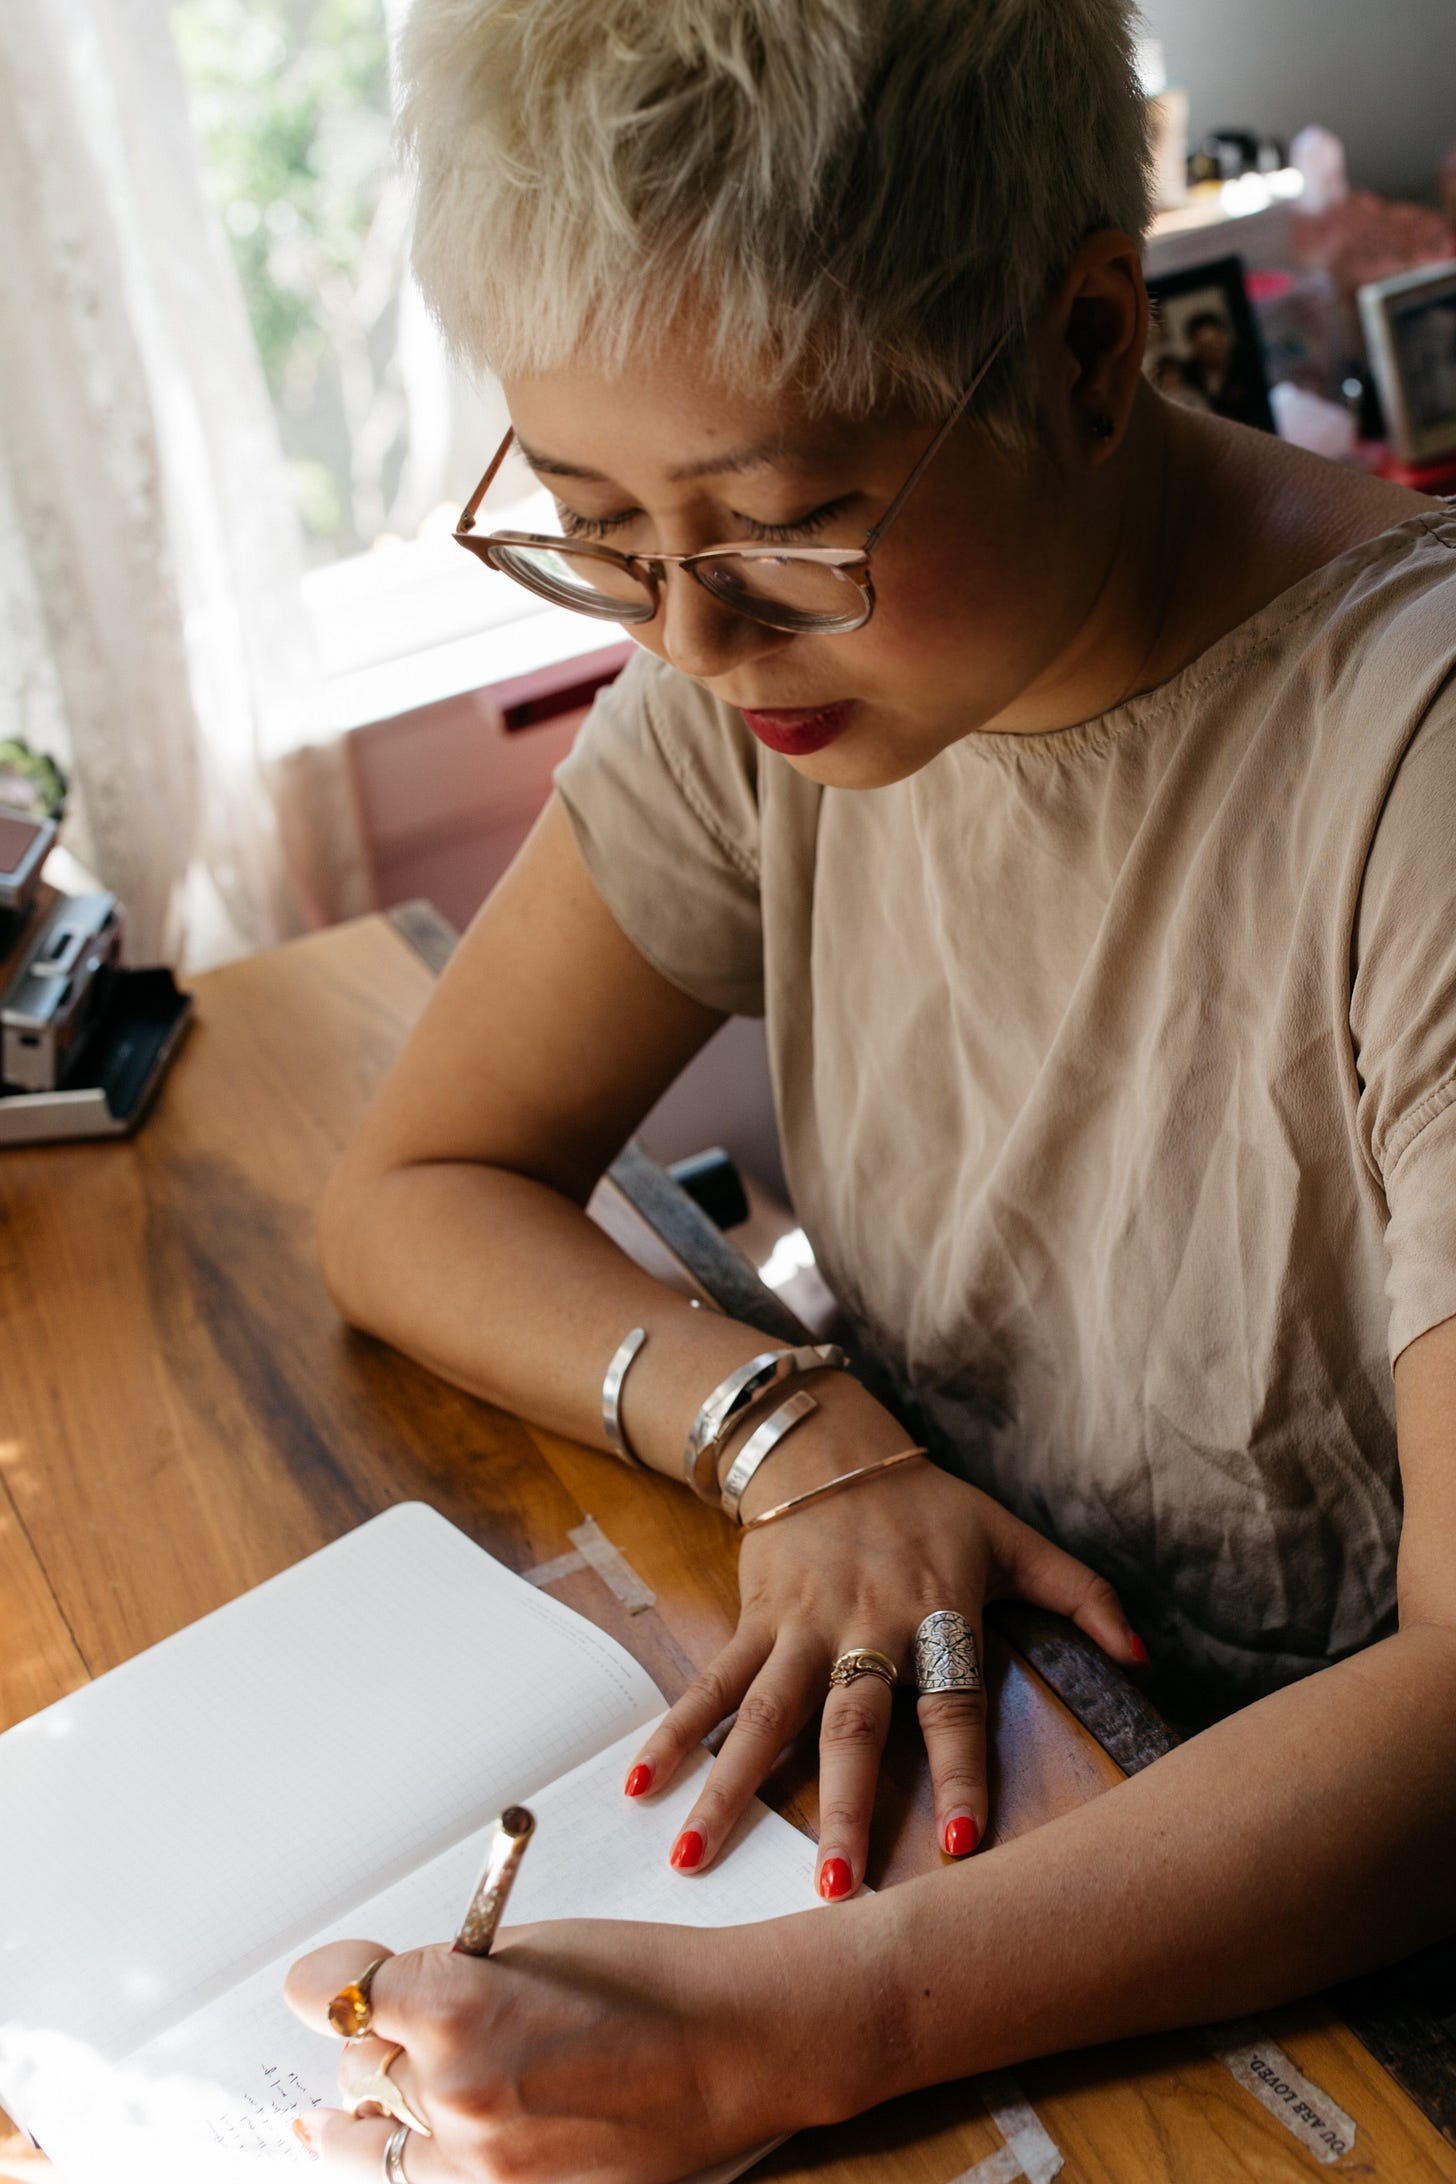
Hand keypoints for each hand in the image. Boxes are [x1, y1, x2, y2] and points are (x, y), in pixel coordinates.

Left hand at [283, 1915, 832, 2181]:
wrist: (727, 2047)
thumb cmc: (646, 1978)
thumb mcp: (525, 1943)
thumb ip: (447, 1973)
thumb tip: (391, 1992)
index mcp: (452, 2003)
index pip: (333, 1994)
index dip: (331, 1979)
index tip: (336, 1978)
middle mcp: (452, 2087)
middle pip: (355, 2061)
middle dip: (378, 2031)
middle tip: (410, 2012)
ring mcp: (477, 2156)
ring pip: (377, 2124)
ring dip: (389, 2093)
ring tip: (386, 2079)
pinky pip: (419, 2170)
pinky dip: (405, 2145)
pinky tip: (362, 2136)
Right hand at [625, 1381, 1144, 1894]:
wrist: (826, 1445)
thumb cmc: (926, 1503)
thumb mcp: (1012, 1536)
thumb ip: (1080, 1594)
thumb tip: (1144, 1656)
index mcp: (936, 1613)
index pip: (955, 1704)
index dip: (964, 1773)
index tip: (967, 1848)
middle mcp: (865, 1628)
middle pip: (852, 1726)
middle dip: (843, 1809)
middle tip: (831, 1894)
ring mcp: (801, 1627)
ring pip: (766, 1715)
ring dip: (729, 1786)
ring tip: (695, 1856)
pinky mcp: (753, 1620)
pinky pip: (712, 1683)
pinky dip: (676, 1732)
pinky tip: (641, 1784)